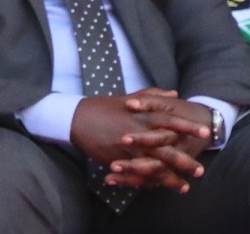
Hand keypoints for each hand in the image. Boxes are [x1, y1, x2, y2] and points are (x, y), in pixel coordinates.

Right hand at [70, 91, 205, 192]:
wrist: (75, 118)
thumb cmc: (102, 106)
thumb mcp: (127, 97)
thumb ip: (152, 96)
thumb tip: (173, 93)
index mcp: (141, 116)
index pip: (170, 121)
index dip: (188, 127)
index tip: (205, 132)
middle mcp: (138, 132)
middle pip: (167, 148)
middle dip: (184, 160)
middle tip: (200, 169)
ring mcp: (129, 148)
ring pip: (155, 165)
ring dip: (171, 177)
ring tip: (186, 185)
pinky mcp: (119, 159)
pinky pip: (138, 173)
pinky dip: (150, 181)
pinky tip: (160, 188)